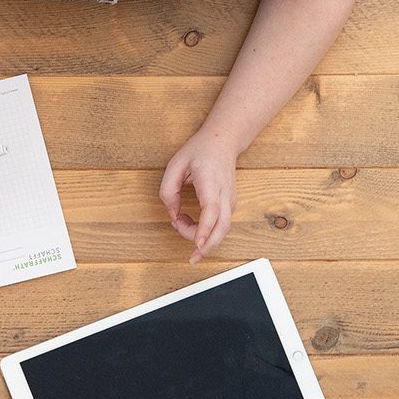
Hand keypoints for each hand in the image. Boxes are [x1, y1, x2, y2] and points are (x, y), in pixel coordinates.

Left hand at [159, 129, 240, 262]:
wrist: (222, 142)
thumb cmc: (200, 151)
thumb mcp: (175, 165)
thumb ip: (168, 190)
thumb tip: (172, 213)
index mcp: (211, 182)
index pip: (211, 212)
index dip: (204, 231)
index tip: (197, 245)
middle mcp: (225, 194)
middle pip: (222, 228)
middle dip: (206, 246)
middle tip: (190, 256)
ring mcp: (230, 201)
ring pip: (222, 230)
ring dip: (201, 236)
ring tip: (179, 222)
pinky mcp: (230, 206)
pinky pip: (220, 226)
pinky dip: (205, 231)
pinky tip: (189, 223)